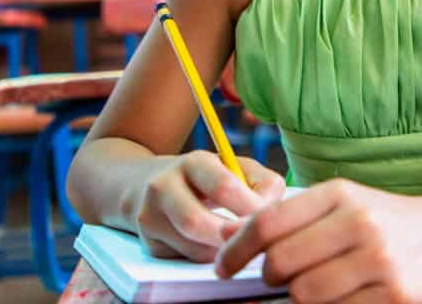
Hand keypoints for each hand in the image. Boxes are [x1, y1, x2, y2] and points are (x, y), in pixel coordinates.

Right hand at [133, 150, 284, 261]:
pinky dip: (208, 258)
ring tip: (240, 245)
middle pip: (197, 222)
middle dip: (231, 236)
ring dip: (223, 251)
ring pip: (192, 247)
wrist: (153, 184)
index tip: (267, 220)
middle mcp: (163, 186)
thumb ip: (263, 184)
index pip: (222, 187)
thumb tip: (272, 213)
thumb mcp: (237, 168)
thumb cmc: (210, 178)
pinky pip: (185, 260)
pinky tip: (217, 248)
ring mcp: (150, 217)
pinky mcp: (149, 244)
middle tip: (254, 242)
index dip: (250, 208)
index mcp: (193, 162)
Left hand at [215, 179, 421, 302]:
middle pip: (281, 263)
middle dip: (270, 276)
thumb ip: (295, 217)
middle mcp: (360, 222)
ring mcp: (380, 261)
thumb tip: (234, 238)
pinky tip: (343, 296)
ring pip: (305, 295)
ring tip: (317, 285)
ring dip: (301, 297)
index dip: (236, 249)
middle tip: (279, 277)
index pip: (268, 222)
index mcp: (341, 193)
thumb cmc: (386, 219)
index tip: (222, 267)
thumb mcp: (344, 202)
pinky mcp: (396, 297)